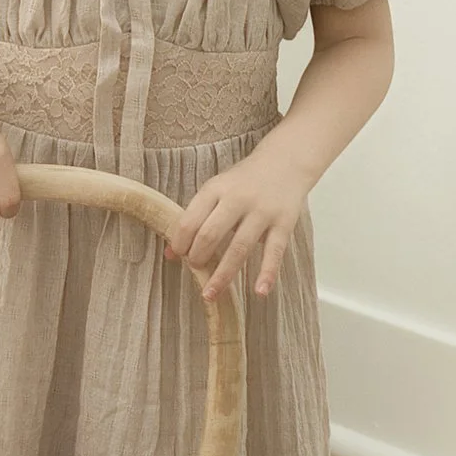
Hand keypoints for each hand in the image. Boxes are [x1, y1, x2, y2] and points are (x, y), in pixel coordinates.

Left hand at [166, 145, 307, 300]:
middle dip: (197, 257)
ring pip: (239, 248)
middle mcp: (238, 199)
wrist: (285, 161)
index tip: (177, 255)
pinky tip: (259, 291)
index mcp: (216, 189)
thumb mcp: (216, 190)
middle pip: (210, 234)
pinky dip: (267, 273)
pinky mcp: (284, 223)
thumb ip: (195, 218)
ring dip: (223, 275)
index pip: (190, 219)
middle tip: (194, 269)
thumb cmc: (244, 181)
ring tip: (210, 294)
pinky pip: (274, 252)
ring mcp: (262, 212)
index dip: (179, 242)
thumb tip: (170, 254)